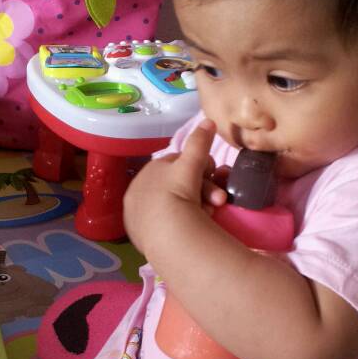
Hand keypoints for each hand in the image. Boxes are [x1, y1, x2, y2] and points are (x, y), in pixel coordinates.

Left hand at [124, 119, 225, 255]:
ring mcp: (140, 216)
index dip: (199, 168)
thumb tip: (209, 121)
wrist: (166, 232)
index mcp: (148, 171)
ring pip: (176, 206)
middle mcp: (139, 191)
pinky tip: (195, 228)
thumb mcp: (191, 164)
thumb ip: (199, 142)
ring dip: (198, 207)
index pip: (178, 163)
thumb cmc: (177, 192)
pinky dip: (183, 224)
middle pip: (178, 186)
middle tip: (218, 200)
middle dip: (203, 191)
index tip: (213, 175)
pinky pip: (169, 226)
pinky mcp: (144, 237)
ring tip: (210, 215)